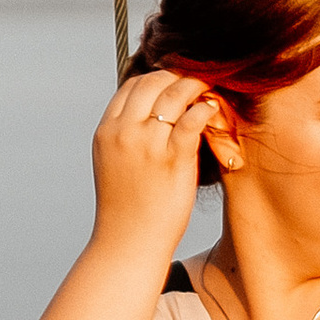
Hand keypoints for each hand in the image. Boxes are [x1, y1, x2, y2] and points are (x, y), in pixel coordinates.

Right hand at [90, 69, 218, 263]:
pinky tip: (213, 110)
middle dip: (178, 76)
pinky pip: (193, 119)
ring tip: (209, 91)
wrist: (128, 243)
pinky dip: (205, 108)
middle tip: (197, 81)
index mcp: (106, 131)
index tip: (174, 83)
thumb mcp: (114, 163)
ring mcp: (147, 144)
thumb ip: (126, 136)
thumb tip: (150, 115)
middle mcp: (123, 132)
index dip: (156, 78)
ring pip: (174, 94)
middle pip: (153, 82)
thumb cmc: (126, 208)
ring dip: (196, 87)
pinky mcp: (173, 159)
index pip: (132, 86)